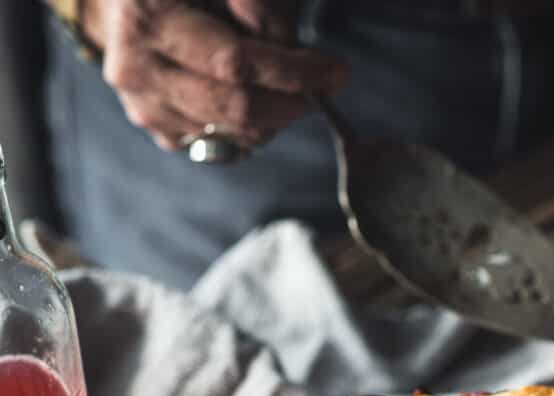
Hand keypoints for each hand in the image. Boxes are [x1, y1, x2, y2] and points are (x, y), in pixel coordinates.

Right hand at [80, 0, 346, 150]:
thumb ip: (257, 3)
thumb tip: (285, 47)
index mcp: (149, 15)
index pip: (234, 62)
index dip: (291, 72)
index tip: (335, 72)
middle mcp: (137, 65)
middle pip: (234, 107)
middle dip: (290, 104)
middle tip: (321, 88)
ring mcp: (142, 101)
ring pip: (230, 133)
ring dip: (272, 117)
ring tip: (285, 85)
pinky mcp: (152, 124)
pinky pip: (217, 141)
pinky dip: (247, 126)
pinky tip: (251, 94)